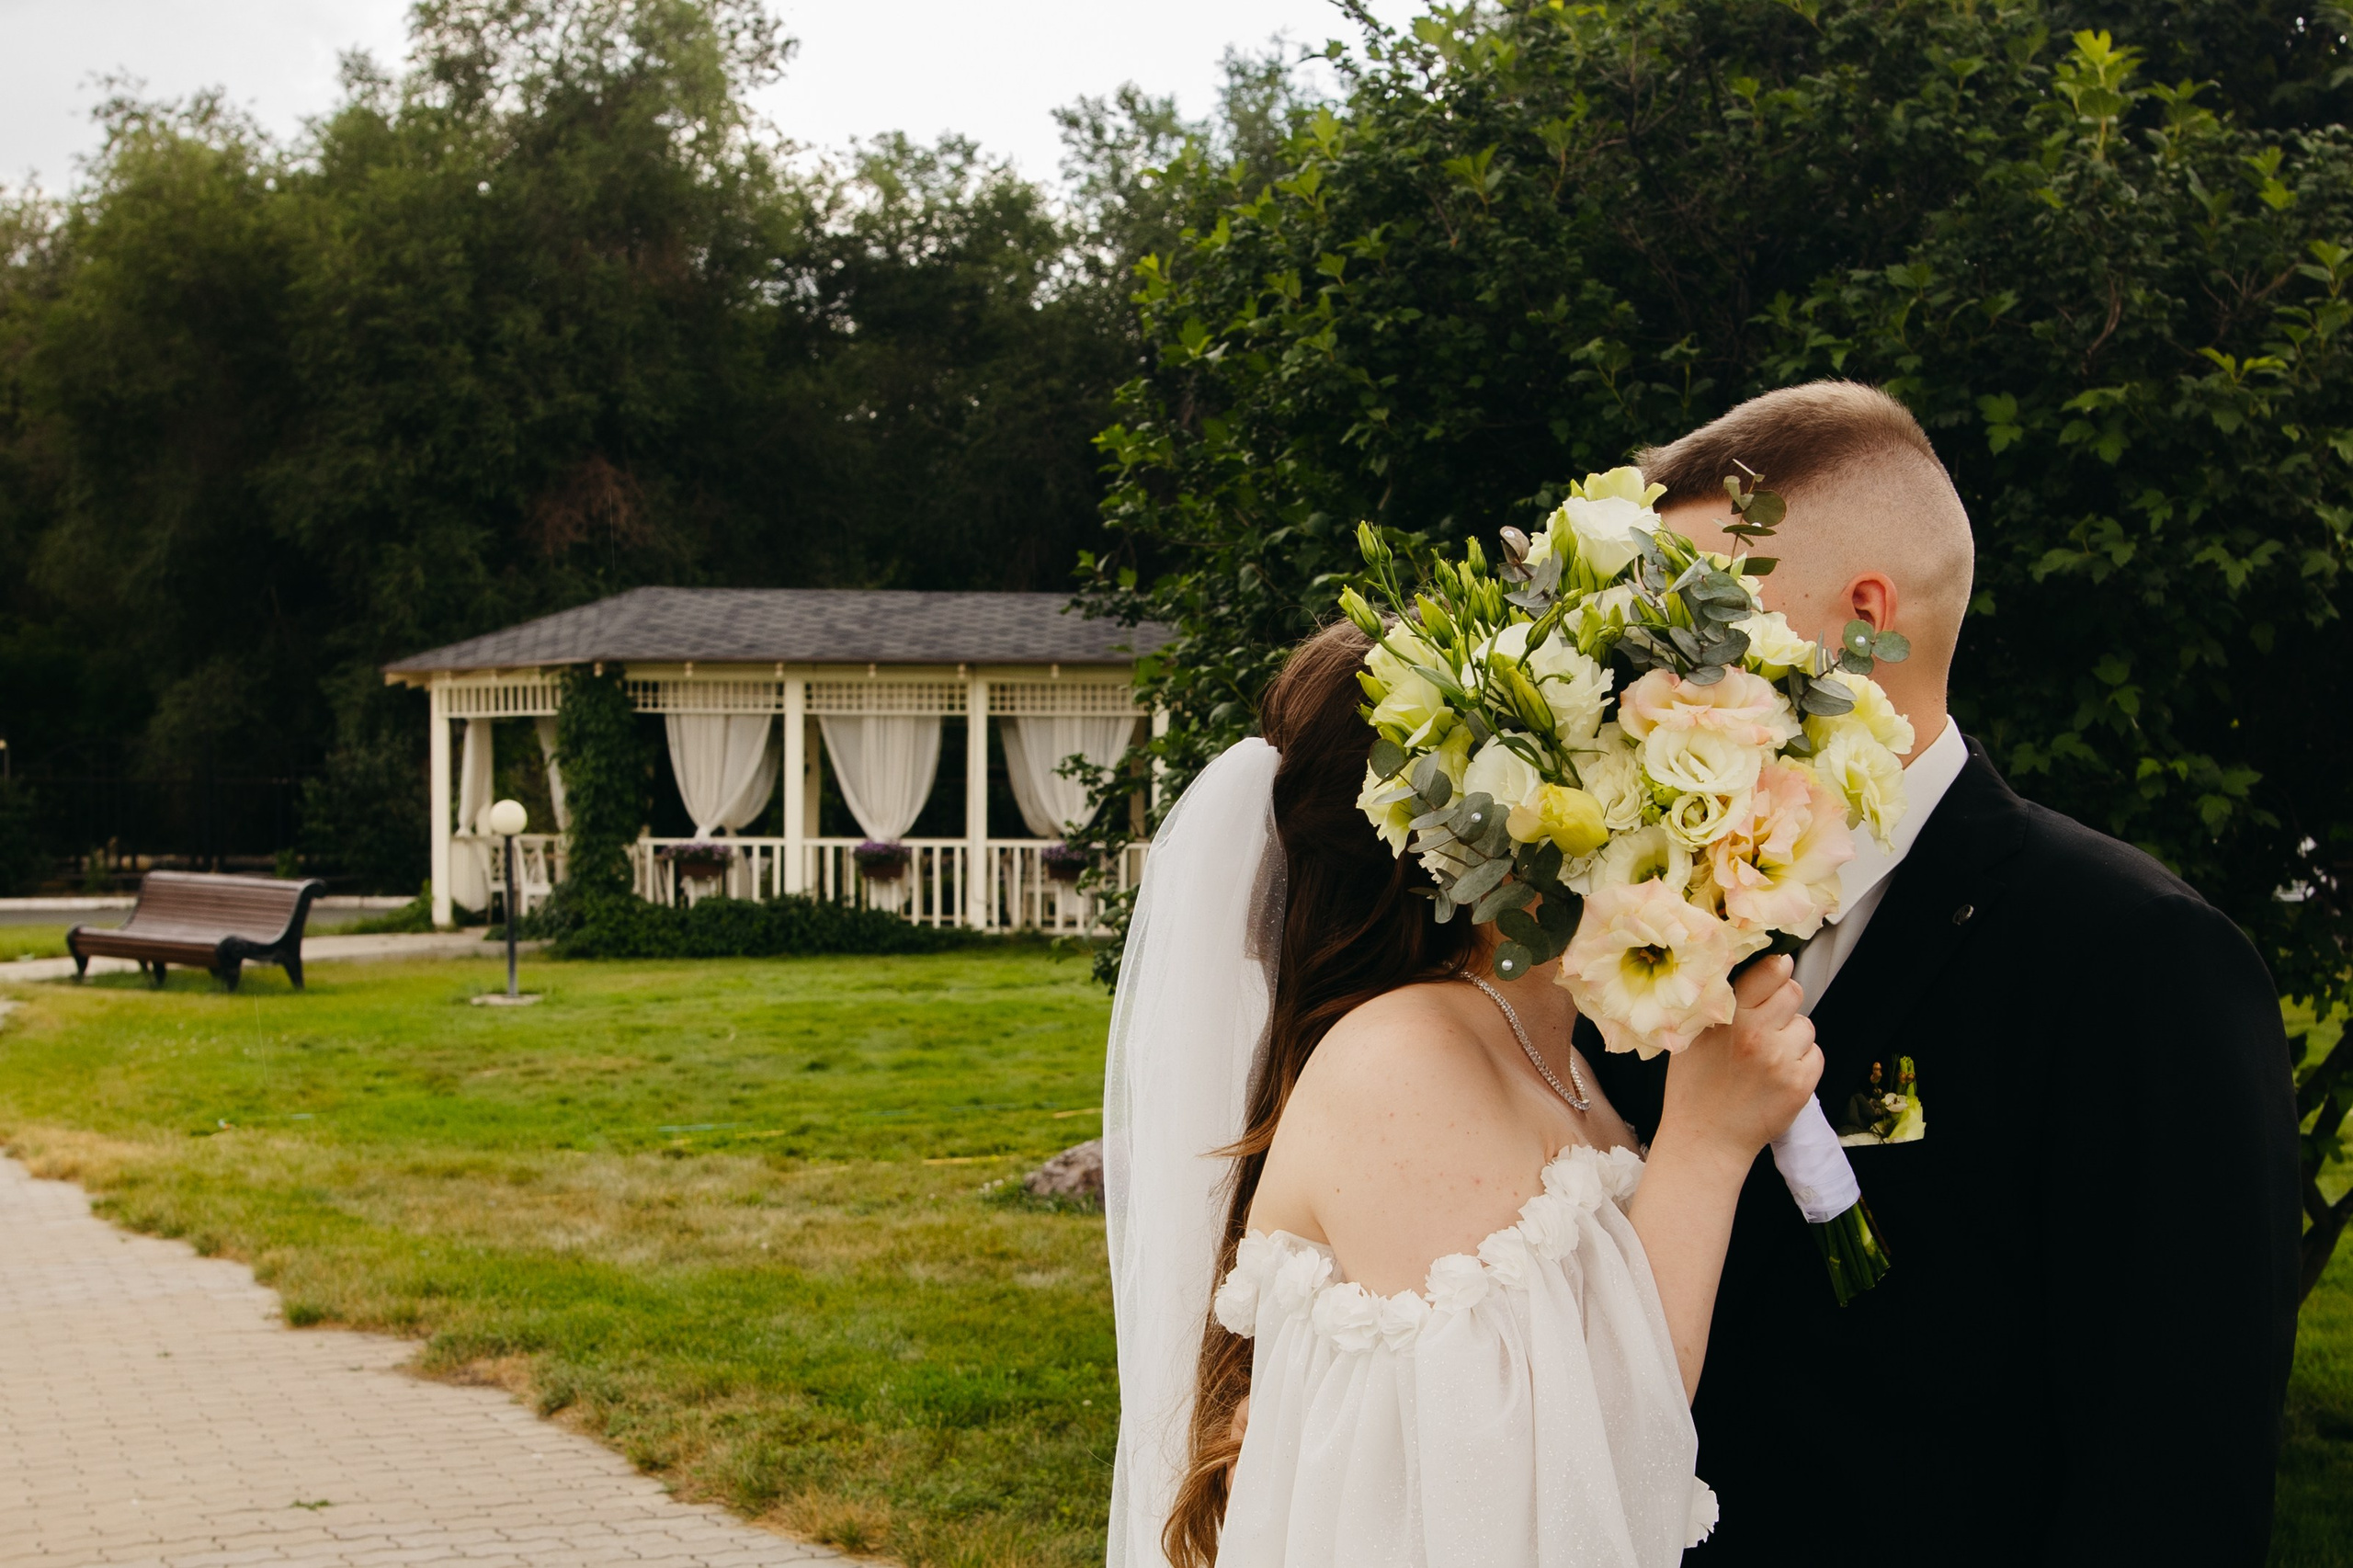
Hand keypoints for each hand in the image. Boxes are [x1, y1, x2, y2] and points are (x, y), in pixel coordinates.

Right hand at [1657, 954, 1821, 1162]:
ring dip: (1792, 1035)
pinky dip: (1801, 1061)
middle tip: (1766, 1021)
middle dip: (1783, 1002)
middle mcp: (1758, 1035)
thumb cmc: (1695, 1084)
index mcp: (1729, 1016)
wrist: (1705, 1138)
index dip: (1776, 969)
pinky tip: (1777, 1074)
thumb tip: (1747, 964)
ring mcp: (1781, 1061)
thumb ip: (1719, 1002)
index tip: (1774, 972)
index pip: (1771, 970)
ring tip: (1767, 1055)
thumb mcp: (1692, 1034)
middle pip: (1794, 992)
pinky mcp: (1800, 1085)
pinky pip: (1815, 1055)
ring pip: (1806, 1025)